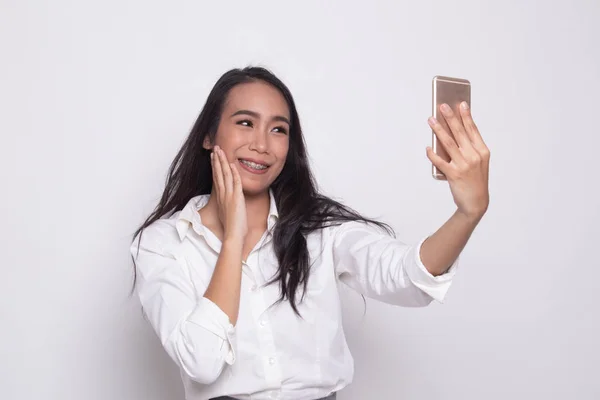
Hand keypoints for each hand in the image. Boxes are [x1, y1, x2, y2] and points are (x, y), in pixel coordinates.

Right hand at [211, 146, 247, 240]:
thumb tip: (228, 203)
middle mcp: (223, 195)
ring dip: (223, 162)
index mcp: (221, 197)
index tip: (213, 157)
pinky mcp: (236, 199)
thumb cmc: (232, 228)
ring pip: (225, 176)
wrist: (233, 236)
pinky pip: (235, 183)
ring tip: (220, 151)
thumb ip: (227, 205)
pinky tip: (233, 165)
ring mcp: (229, 196)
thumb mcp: (228, 213)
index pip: (217, 178)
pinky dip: (234, 173)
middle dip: (217, 160)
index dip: (215, 167)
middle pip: (219, 174)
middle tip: (215, 148)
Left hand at [427, 102, 489, 221]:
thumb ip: (468, 148)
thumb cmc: (475, 180)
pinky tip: (427, 147)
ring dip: (438, 130)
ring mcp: (464, 165)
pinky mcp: (454, 175)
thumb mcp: (478, 162)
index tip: (460, 104)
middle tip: (442, 106)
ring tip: (431, 120)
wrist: (476, 203)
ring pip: (448, 143)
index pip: (472, 130)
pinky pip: (440, 161)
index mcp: (482, 151)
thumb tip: (450, 133)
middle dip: (450, 117)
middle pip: (459, 133)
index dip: (466, 116)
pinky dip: (432, 154)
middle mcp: (474, 156)